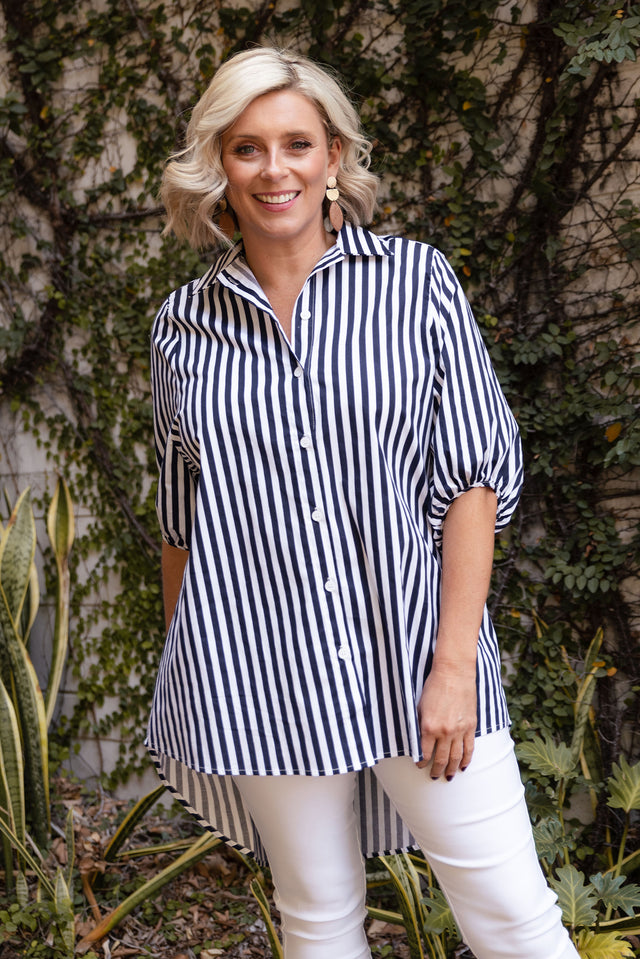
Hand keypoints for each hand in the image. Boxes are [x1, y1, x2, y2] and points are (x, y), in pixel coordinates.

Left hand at [416, 663, 476, 779]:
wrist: (454, 673)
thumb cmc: (434, 686)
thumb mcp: (420, 707)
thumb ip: (419, 726)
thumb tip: (418, 742)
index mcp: (429, 727)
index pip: (424, 753)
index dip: (421, 762)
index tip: (420, 765)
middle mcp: (445, 732)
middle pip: (441, 759)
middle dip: (436, 770)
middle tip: (434, 777)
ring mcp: (459, 730)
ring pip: (456, 757)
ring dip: (452, 769)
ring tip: (449, 777)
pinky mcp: (470, 726)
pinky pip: (470, 748)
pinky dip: (467, 759)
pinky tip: (464, 766)